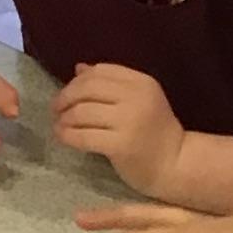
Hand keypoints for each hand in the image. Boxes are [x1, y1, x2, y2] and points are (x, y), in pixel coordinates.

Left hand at [51, 63, 184, 194]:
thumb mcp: (138, 100)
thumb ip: (111, 84)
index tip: (67, 93)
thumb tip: (79, 68)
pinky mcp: (121, 145)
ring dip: (64, 118)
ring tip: (59, 125)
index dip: (77, 81)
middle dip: (65, 97)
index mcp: (142, 82)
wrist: (176, 164)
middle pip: (88, 88)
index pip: (101, 71)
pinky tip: (62, 136)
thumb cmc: (154, 132)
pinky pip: (83, 136)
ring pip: (82, 112)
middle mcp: (137, 97)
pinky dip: (67, 135)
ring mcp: (129, 121)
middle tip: (56, 109)